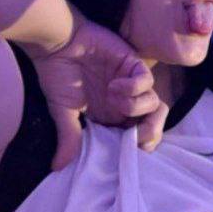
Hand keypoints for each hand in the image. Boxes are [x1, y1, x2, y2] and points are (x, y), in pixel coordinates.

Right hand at [29, 5, 167, 170]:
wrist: (57, 44)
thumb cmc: (58, 76)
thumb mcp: (62, 112)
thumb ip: (69, 137)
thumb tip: (57, 167)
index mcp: (112, 118)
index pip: (138, 137)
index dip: (139, 145)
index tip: (126, 149)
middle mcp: (125, 103)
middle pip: (156, 122)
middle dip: (150, 132)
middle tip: (133, 134)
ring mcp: (131, 84)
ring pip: (155, 103)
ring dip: (135, 107)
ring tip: (111, 98)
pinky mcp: (133, 65)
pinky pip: (147, 81)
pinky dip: (134, 87)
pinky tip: (114, 84)